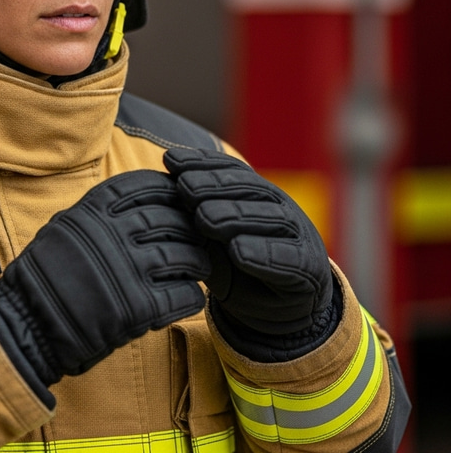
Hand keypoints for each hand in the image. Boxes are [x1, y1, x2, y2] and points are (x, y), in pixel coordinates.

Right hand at [0, 170, 208, 386]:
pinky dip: (193, 294)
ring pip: (185, 255)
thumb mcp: (66, 225)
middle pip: (172, 218)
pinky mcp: (139, 308)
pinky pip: (183, 295)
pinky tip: (193, 295)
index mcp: (95, 209)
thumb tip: (137, 198)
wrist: (27, 323)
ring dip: (199, 260)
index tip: (180, 198)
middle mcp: (114, 233)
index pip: (148, 185)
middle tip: (200, 234)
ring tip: (200, 266)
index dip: (170, 190)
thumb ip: (99, 211)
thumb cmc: (45, 273)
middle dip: (192, 226)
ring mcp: (128, 270)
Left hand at [163, 148, 332, 335]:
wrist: (278, 311)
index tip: (170, 160)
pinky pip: (288, 259)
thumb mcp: (211, 242)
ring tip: (204, 218)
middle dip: (214, 185)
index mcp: (257, 194)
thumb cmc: (238, 268)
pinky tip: (238, 252)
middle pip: (249, 188)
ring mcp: (299, 236)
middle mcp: (280, 208)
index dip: (201, 163)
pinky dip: (263, 254)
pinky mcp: (309, 269)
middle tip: (184, 188)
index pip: (230, 171)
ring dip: (235, 215)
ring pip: (270, 218)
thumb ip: (196, 219)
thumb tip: (162, 190)